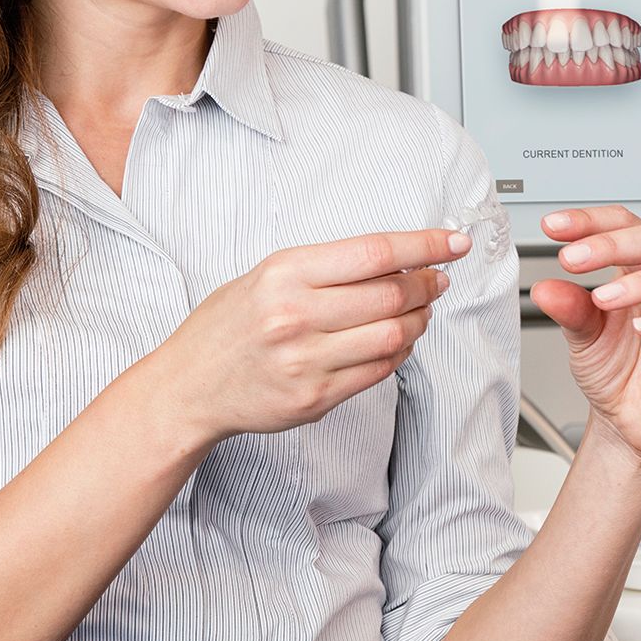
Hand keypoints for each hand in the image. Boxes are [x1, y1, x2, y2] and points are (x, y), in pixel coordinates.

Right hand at [149, 228, 470, 445]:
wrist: (187, 387)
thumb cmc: (227, 327)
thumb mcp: (265, 276)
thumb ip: (325, 267)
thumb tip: (396, 260)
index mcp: (285, 274)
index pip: (375, 253)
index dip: (424, 246)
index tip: (453, 243)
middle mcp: (296, 316)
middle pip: (392, 295)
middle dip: (428, 284)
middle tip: (438, 279)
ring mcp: (306, 361)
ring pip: (393, 335)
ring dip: (419, 320)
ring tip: (420, 310)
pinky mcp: (314, 398)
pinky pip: (379, 371)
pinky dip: (399, 352)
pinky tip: (398, 340)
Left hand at [528, 206, 640, 465]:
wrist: (630, 423)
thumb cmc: (615, 373)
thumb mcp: (582, 338)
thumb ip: (570, 310)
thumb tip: (546, 287)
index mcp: (637, 270)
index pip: (622, 226)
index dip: (590, 221)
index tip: (554, 226)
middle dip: (612, 244)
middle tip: (573, 258)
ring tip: (603, 297)